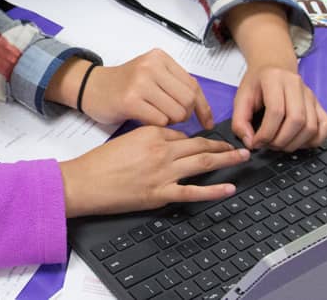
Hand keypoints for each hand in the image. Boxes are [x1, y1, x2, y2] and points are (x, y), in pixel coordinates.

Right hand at [59, 126, 249, 216]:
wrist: (84, 182)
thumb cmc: (100, 162)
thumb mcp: (127, 139)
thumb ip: (150, 138)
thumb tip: (171, 143)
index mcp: (152, 133)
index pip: (183, 134)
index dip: (199, 138)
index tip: (211, 141)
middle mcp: (161, 151)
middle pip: (199, 145)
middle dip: (222, 145)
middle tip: (239, 146)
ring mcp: (163, 173)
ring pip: (202, 163)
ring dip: (226, 160)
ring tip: (242, 158)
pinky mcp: (160, 194)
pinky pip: (193, 192)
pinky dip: (214, 190)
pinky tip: (229, 188)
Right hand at [80, 49, 214, 128]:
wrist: (92, 87)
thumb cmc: (124, 84)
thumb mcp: (151, 74)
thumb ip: (174, 84)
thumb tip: (202, 107)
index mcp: (160, 58)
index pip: (193, 84)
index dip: (203, 106)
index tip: (207, 121)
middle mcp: (151, 66)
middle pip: (187, 99)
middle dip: (185, 115)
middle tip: (174, 119)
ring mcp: (140, 82)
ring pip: (176, 112)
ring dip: (171, 122)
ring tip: (157, 116)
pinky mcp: (130, 100)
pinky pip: (159, 120)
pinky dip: (157, 125)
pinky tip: (146, 119)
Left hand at [231, 65, 326, 151]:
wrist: (273, 67)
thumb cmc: (257, 83)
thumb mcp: (240, 98)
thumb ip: (239, 121)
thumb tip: (250, 143)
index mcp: (274, 79)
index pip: (276, 111)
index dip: (266, 133)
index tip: (256, 142)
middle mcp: (296, 85)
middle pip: (297, 120)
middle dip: (281, 140)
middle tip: (268, 145)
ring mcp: (310, 95)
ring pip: (311, 126)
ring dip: (295, 143)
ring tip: (279, 144)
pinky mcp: (319, 104)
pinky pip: (325, 126)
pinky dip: (314, 140)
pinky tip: (297, 141)